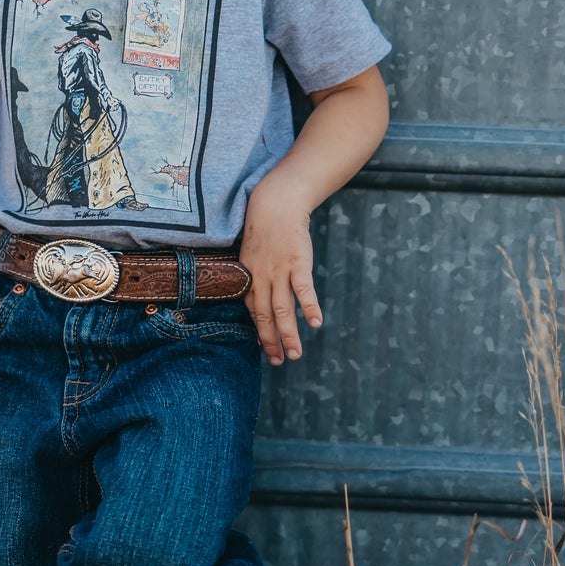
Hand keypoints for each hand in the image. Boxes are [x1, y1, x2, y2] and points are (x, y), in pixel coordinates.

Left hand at [239, 178, 321, 364]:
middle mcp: (261, 278)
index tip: (264, 348)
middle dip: (271, 341)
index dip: (258, 331)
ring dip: (288, 334)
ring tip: (295, 354)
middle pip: (264, 316)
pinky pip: (303, 290)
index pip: (251, 311)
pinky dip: (310, 308)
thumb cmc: (265, 228)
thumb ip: (255, 274)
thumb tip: (260, 291)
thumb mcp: (251, 253)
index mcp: (248, 277)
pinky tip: (316, 324)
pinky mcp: (297, 263)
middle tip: (278, 361)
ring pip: (281, 309)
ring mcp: (279, 271)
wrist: (276, 203)